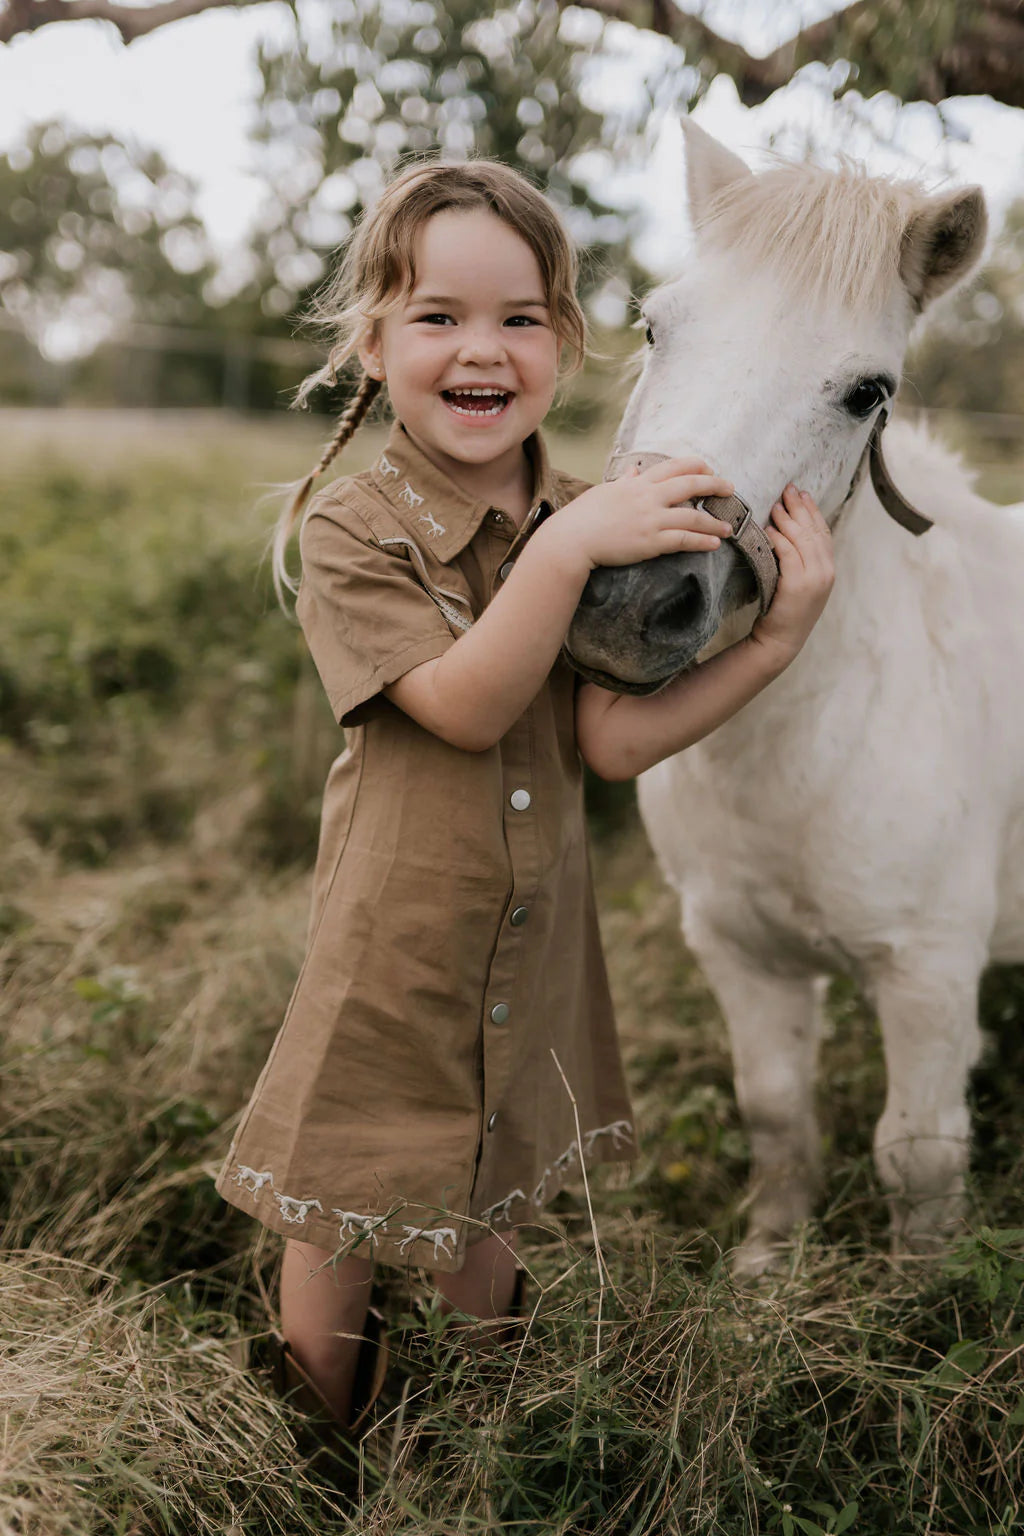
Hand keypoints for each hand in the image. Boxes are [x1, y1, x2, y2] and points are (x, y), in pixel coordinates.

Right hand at [546, 458, 734, 575]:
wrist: (572, 539)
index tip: (708, 467)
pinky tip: (715, 543)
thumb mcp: (605, 492)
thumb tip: (632, 470)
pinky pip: (683, 539)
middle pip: (690, 484)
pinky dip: (702, 541)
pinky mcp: (650, 542)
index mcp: (637, 483)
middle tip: (730, 489)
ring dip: (714, 521)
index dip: (695, 465)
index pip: (673, 467)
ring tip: (728, 527)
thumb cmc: (583, 516)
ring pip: (692, 516)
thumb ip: (624, 481)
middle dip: (714, 485)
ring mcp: (650, 519)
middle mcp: (648, 497)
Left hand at [750, 484, 834, 668]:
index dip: (813, 511)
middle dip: (800, 508)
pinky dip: (779, 539)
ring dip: (788, 519)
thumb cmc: (784, 610)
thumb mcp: (799, 582)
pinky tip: (769, 529)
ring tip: (776, 505)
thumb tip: (788, 531)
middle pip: (814, 531)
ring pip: (802, 539)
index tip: (802, 494)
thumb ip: (800, 559)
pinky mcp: (798, 585)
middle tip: (788, 490)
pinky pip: (789, 554)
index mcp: (828, 569)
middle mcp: (826, 571)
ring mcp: (814, 578)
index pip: (823, 532)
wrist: (781, 640)